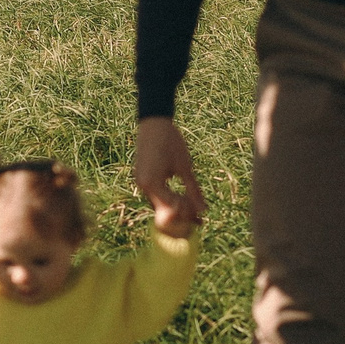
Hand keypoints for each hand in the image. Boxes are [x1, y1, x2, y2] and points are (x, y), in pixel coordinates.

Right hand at [133, 116, 207, 235]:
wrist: (154, 123)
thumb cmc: (171, 141)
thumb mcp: (185, 167)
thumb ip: (193, 190)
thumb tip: (203, 210)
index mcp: (152, 184)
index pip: (170, 209)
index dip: (186, 216)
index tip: (200, 220)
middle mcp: (143, 186)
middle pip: (163, 210)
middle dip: (181, 216)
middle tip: (200, 220)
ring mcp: (141, 182)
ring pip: (160, 203)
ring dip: (175, 207)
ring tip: (194, 210)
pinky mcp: (143, 177)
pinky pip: (156, 194)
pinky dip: (169, 198)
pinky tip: (182, 198)